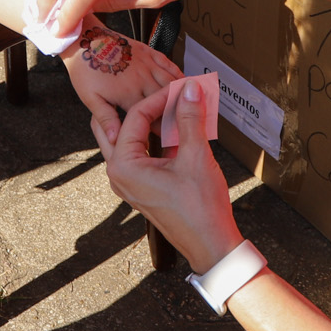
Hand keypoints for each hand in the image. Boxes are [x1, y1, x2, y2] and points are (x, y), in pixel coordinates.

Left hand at [60, 17, 183, 137]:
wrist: (84, 40)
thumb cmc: (85, 70)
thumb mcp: (91, 99)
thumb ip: (106, 120)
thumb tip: (115, 139)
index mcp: (130, 95)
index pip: (154, 118)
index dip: (165, 130)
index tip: (174, 139)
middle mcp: (143, 80)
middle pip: (168, 100)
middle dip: (178, 113)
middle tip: (188, 124)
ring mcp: (147, 65)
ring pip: (172, 81)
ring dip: (183, 94)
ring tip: (192, 104)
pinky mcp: (148, 52)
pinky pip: (168, 64)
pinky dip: (179, 73)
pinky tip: (185, 80)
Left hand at [94, 76, 243, 272]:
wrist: (211, 244)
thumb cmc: (200, 209)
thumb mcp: (195, 156)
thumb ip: (190, 119)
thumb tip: (190, 90)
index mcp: (124, 166)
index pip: (136, 117)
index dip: (160, 98)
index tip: (180, 87)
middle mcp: (119, 174)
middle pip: (121, 126)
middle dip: (145, 107)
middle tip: (167, 93)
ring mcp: (130, 182)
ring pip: (132, 140)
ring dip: (152, 123)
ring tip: (176, 107)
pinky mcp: (143, 187)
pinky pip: (144, 154)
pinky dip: (159, 139)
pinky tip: (180, 128)